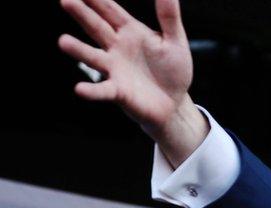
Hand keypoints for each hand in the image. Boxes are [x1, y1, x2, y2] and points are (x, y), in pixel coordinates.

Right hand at [58, 0, 207, 164]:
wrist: (175, 103)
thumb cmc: (173, 70)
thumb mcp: (175, 41)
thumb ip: (169, 17)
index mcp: (130, 32)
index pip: (110, 11)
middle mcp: (117, 48)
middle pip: (97, 28)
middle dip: (82, 14)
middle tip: (66, 0)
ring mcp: (115, 69)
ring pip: (93, 57)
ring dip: (79, 50)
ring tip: (63, 41)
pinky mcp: (118, 92)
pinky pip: (103, 90)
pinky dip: (91, 90)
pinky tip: (79, 89)